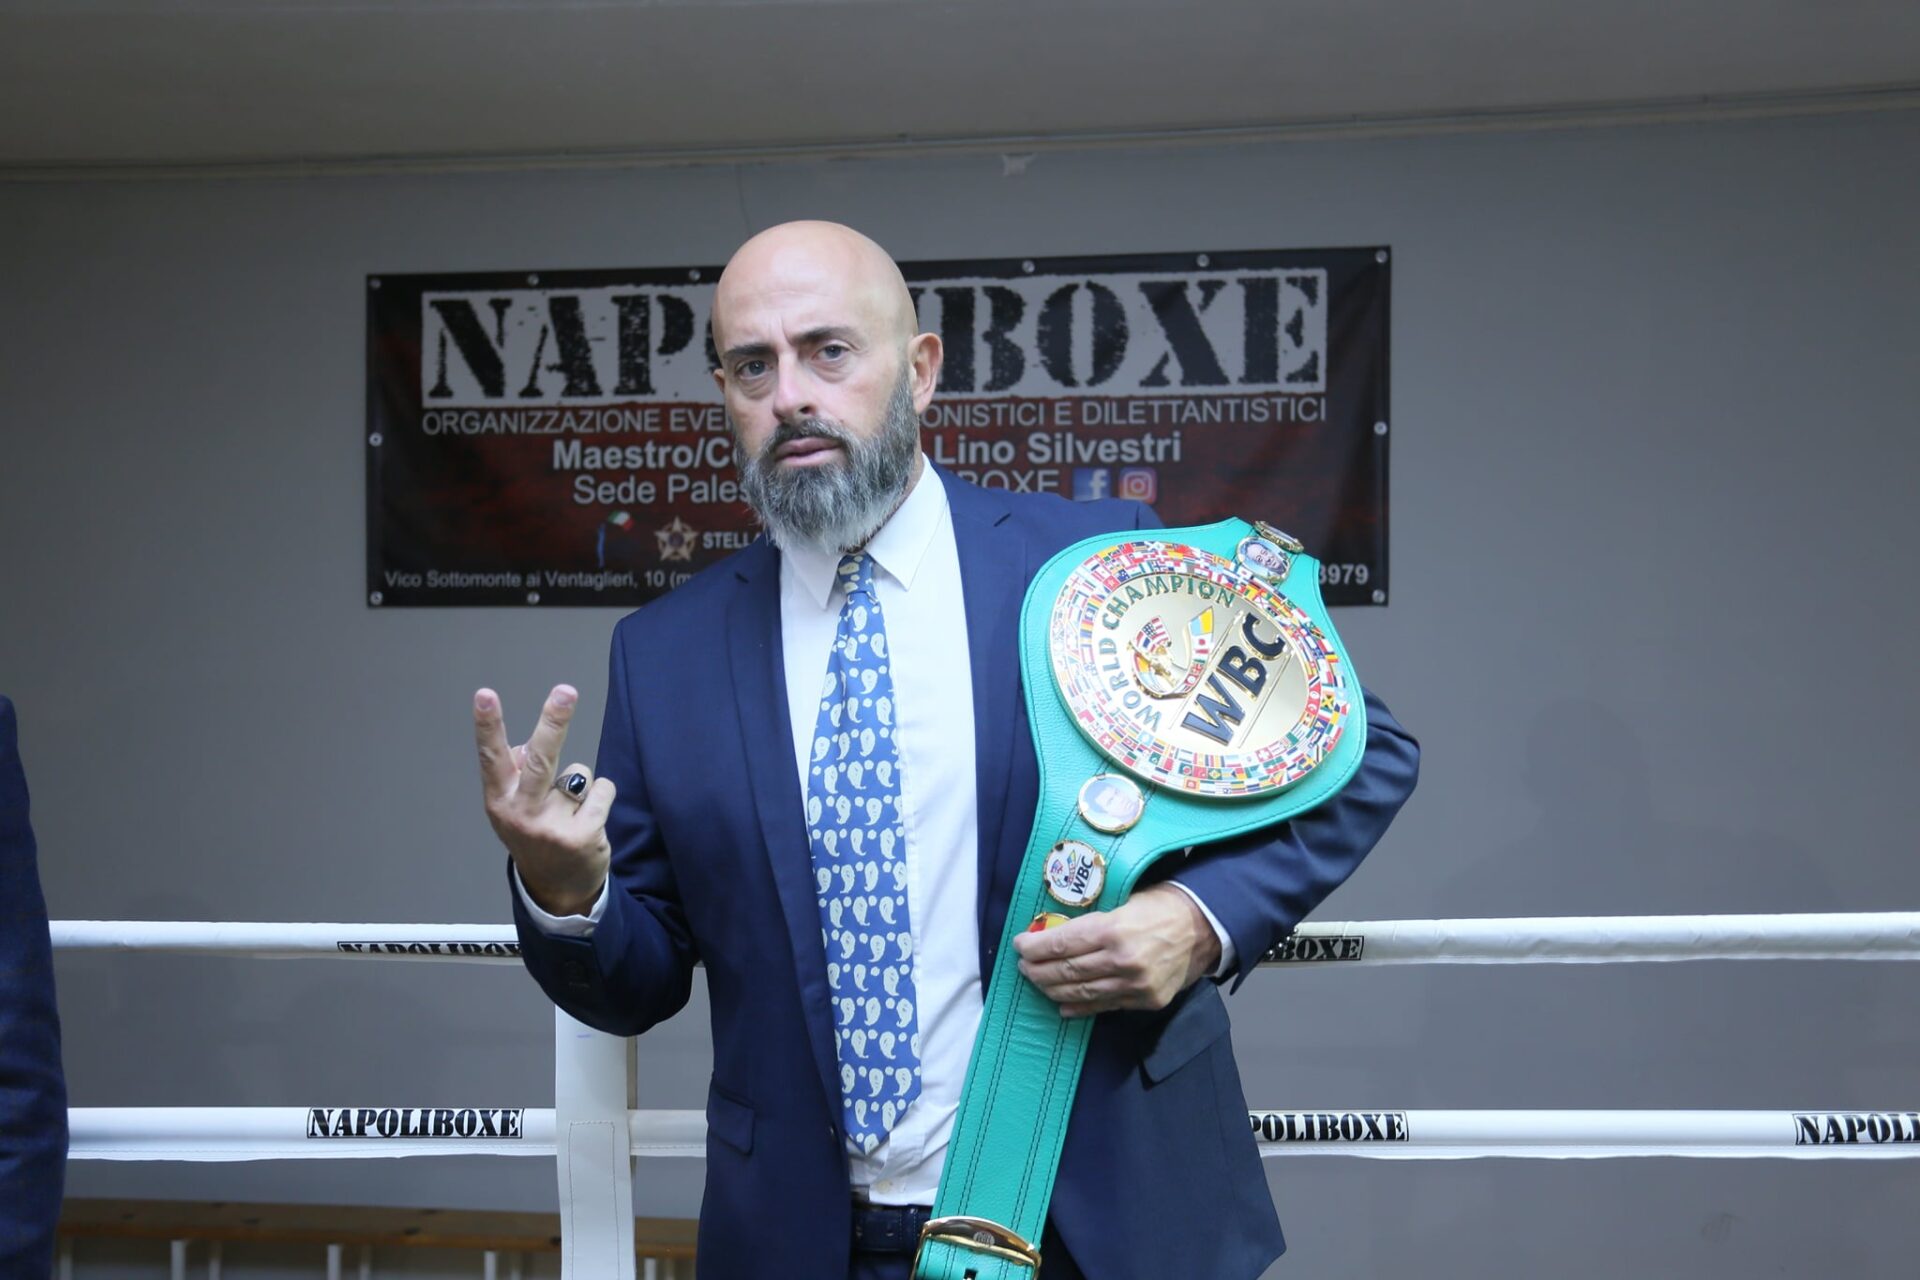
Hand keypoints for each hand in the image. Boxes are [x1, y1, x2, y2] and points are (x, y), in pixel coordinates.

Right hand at [473, 684, 613, 916]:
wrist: (557, 890)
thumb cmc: (536, 835)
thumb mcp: (512, 808)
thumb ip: (514, 774)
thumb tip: (525, 745)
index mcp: (500, 800)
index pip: (491, 756)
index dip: (487, 724)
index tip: (484, 695)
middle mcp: (521, 813)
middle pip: (540, 758)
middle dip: (553, 721)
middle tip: (565, 691)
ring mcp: (551, 826)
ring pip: (579, 773)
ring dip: (582, 784)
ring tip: (572, 811)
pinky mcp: (582, 836)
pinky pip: (602, 790)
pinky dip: (602, 797)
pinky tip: (590, 819)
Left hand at [1011, 884, 1222, 1017]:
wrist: (1202, 927)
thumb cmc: (1159, 906)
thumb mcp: (1122, 902)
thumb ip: (1090, 922)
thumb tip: (1053, 934)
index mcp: (1114, 930)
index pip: (1062, 944)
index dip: (1035, 947)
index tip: (1020, 945)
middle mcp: (1122, 961)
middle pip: (1067, 971)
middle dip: (1038, 970)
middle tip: (1024, 967)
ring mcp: (1135, 985)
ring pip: (1082, 993)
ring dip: (1053, 989)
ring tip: (1038, 983)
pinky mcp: (1145, 1001)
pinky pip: (1104, 1006)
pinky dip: (1079, 1007)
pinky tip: (1062, 1005)